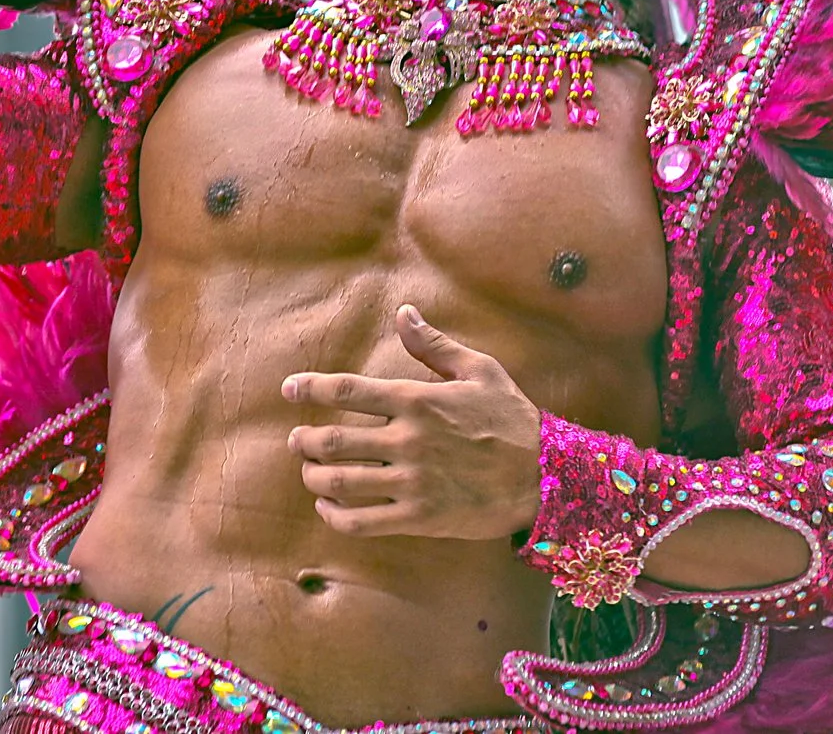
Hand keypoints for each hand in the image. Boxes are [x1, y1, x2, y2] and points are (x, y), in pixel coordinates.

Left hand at [282, 305, 542, 540]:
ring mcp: (411, 480)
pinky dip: (335, 516)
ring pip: (340, 482)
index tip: (289, 389)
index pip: (348, 390)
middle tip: (295, 439)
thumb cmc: (510, 417)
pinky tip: (328, 508)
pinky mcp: (419, 516)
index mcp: (417, 399)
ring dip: (313, 477)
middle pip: (333, 440)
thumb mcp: (478, 369)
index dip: (311, 388)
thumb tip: (403, 312)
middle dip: (304, 440)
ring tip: (309, 472)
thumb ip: (434, 344)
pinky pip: (362, 521)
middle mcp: (407, 439)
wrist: (543, 475)